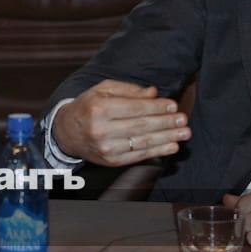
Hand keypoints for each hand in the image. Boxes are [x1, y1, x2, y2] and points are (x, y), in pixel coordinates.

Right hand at [51, 80, 190, 166]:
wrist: (67, 132)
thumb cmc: (88, 106)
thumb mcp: (103, 90)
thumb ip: (129, 90)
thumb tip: (153, 93)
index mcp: (99, 108)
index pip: (135, 108)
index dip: (157, 107)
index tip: (173, 106)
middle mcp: (101, 130)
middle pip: (141, 126)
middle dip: (166, 123)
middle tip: (183, 119)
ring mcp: (106, 148)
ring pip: (143, 143)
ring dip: (167, 138)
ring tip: (184, 133)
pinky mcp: (111, 161)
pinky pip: (138, 156)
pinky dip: (158, 152)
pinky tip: (172, 146)